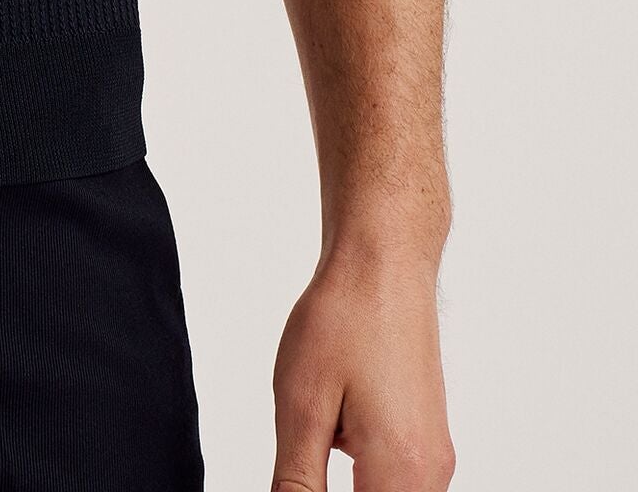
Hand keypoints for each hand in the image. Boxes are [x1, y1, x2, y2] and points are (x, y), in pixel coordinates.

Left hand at [270, 240, 454, 488]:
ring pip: (384, 491)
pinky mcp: (428, 438)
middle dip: (332, 486)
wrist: (383, 264)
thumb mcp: (301, 407)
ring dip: (348, 480)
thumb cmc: (344, 320)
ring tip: (325, 417)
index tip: (300, 472)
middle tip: (311, 437)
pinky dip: (361, 464)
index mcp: (401, 473)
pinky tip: (338, 413)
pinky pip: (394, 475)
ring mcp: (434, 457)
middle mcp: (431, 474)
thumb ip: (297, 482)